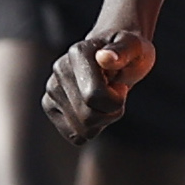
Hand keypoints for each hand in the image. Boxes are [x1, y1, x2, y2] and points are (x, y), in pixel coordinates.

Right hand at [44, 27, 154, 141]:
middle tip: (116, 93)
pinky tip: (95, 109)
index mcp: (78, 53)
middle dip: (111, 112)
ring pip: (83, 130)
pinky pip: (75, 136)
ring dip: (102, 120)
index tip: (121, 85)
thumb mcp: (135, 48)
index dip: (117, 99)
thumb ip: (123, 51)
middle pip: (88, 117)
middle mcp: (60, 69)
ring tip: (106, 99)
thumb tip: (105, 57)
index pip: (94, 97)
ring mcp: (52, 88)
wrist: (115, 55)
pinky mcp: (49, 105)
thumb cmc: (129, 52)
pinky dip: (91, 129)